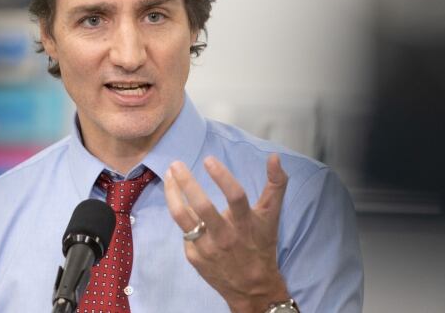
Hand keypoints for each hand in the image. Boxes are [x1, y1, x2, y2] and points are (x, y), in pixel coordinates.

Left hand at [164, 154, 290, 312]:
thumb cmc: (261, 246)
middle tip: (176, 164)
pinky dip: (182, 215)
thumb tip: (275, 156)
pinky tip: (180, 204)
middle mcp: (225, 236)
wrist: (252, 288)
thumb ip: (276, 185)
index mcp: (246, 224)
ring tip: (169, 177)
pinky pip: (184, 232)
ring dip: (172, 194)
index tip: (208, 160)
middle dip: (186, 182)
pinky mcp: (194, 257)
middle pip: (202, 206)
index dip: (223, 177)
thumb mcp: (271, 217)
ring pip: (182, 217)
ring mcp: (207, 248)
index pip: (236, 197)